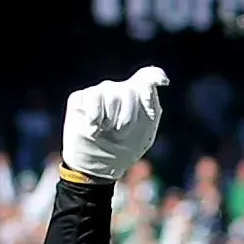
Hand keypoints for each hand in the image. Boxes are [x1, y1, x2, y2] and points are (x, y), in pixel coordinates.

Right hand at [59, 67, 169, 184]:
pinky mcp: (80, 98)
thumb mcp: (144, 133)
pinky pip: (92, 98)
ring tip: (105, 131)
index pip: (149, 76)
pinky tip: (93, 128)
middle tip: (120, 132)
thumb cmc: (123, 150)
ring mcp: (99, 92)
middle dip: (127, 117)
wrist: (97, 167)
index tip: (163, 83)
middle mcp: (118, 90)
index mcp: (137, 97)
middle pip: (130, 90)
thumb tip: (154, 84)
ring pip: (111, 94)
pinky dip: (95, 117)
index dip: (156, 77)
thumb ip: (152, 107)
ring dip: (110, 120)